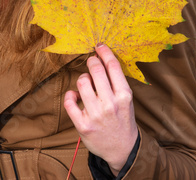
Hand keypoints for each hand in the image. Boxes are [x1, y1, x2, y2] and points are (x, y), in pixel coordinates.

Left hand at [64, 43, 138, 175]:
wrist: (122, 149)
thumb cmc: (123, 119)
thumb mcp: (126, 99)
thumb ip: (115, 81)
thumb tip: (101, 57)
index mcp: (124, 96)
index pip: (113, 66)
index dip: (104, 52)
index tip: (99, 46)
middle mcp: (110, 104)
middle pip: (96, 70)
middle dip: (91, 61)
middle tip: (91, 61)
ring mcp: (95, 115)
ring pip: (81, 82)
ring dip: (82, 79)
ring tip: (86, 84)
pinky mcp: (82, 125)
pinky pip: (69, 101)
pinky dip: (70, 96)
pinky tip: (75, 97)